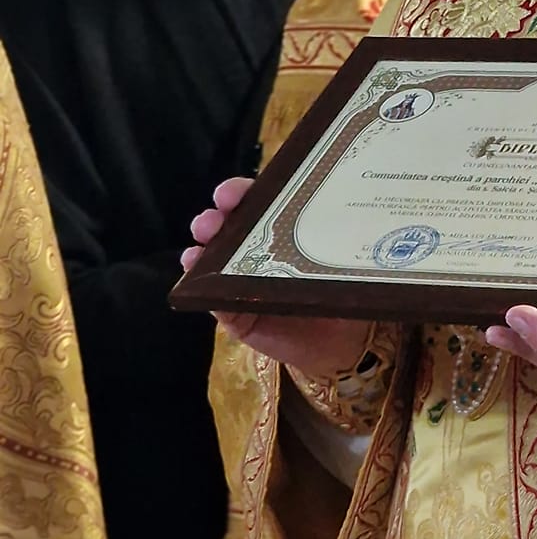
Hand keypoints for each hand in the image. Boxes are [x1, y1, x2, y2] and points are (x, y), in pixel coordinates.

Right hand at [182, 176, 365, 374]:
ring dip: (203, 246)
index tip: (230, 193)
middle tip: (213, 218)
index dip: (241, 194)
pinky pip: (211, 297)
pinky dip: (198, 283)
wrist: (341, 344)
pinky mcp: (233, 313)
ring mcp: (240, 282)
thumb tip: (338, 221)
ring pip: (213, 259)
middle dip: (216, 217)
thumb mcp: (338, 264)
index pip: (257, 204)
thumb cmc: (340, 293)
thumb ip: (329, 245)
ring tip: (201, 241)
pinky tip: (192, 269)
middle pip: (230, 228)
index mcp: (280, 231)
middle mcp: (255, 252)